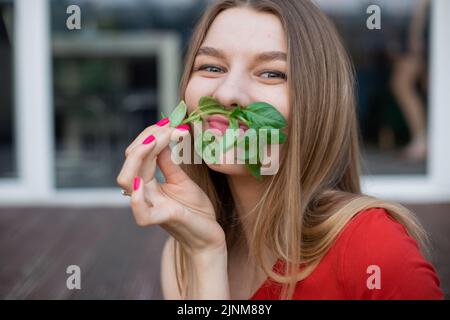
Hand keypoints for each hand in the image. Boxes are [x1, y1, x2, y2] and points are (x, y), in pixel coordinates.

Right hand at [116, 119, 225, 254]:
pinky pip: (140, 213)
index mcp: (147, 182)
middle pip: (129, 161)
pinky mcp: (163, 218)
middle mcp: (143, 192)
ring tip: (160, 139)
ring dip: (141, 155)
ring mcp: (150, 205)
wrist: (208, 234)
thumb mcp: (181, 179)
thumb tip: (161, 136)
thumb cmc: (194, 209)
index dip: (151, 134)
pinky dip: (136, 198)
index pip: (138, 153)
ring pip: (127, 180)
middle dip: (147, 139)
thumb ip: (167, 161)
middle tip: (170, 127)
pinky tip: (143, 180)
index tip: (172, 122)